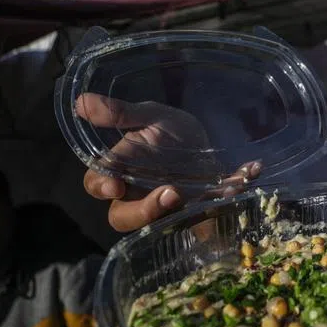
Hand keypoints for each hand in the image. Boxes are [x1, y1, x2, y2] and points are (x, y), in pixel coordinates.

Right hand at [76, 94, 258, 231]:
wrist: (207, 143)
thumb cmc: (169, 131)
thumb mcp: (149, 115)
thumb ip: (120, 113)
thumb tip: (81, 101)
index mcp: (121, 170)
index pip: (98, 184)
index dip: (102, 186)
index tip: (115, 184)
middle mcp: (139, 195)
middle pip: (124, 217)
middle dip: (143, 211)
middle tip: (170, 194)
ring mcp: (167, 209)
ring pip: (160, 224)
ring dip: (179, 213)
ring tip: (198, 192)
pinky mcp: (196, 215)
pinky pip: (209, 215)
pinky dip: (228, 194)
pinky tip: (244, 175)